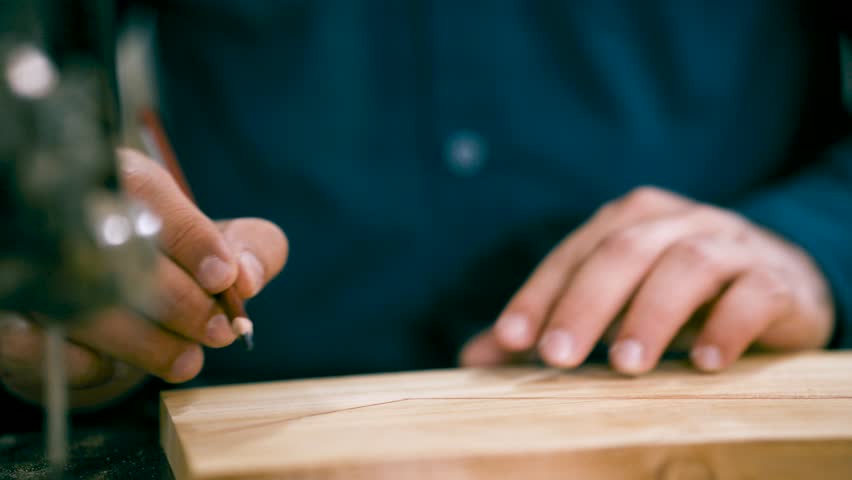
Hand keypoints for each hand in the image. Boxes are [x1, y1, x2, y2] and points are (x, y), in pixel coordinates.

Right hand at [0, 149, 287, 407]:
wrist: (95, 301)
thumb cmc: (168, 264)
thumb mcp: (220, 247)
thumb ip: (253, 247)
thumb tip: (249, 276)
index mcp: (118, 176)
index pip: (151, 195)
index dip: (194, 240)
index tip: (226, 279)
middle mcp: (63, 211)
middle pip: (121, 253)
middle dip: (182, 303)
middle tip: (219, 332)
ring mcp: (29, 264)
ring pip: (85, 304)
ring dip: (146, 343)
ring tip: (188, 361)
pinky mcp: (5, 320)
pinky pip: (40, 347)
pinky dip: (88, 364)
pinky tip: (114, 366)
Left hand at [461, 187, 833, 374]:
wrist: (778, 280)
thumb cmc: (676, 293)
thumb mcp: (612, 302)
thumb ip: (549, 324)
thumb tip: (472, 358)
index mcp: (630, 220)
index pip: (574, 254)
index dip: (540, 294)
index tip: (511, 341)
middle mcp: (677, 222)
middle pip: (624, 251)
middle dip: (586, 304)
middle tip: (557, 357)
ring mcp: (730, 245)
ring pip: (688, 265)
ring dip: (652, 314)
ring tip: (626, 366)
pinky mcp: (775, 279)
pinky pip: (753, 295)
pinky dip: (727, 326)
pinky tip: (704, 363)